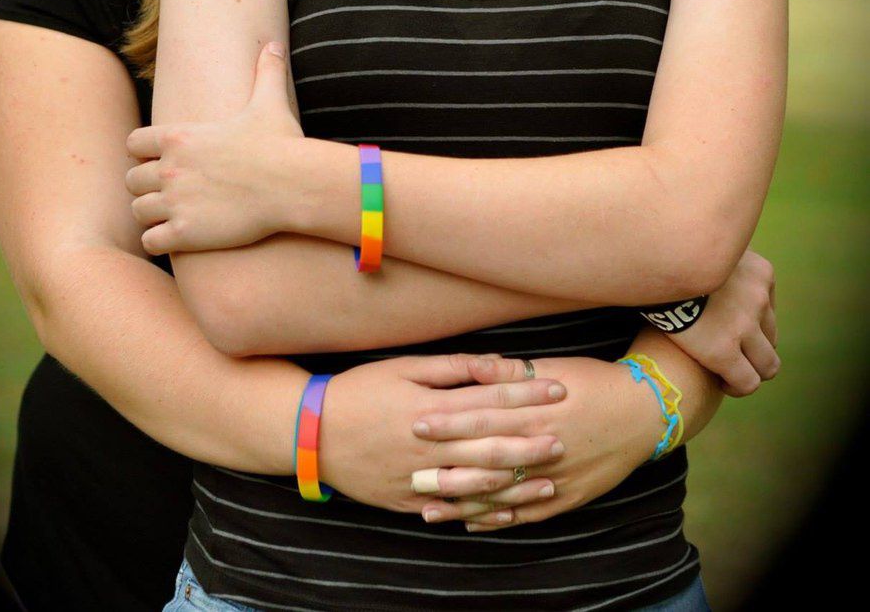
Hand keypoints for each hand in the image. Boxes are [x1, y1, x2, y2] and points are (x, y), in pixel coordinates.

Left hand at [126, 42, 303, 254]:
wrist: (293, 184)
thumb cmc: (280, 144)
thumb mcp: (269, 102)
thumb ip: (266, 71)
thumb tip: (275, 45)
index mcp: (179, 137)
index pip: (133, 143)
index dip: (144, 153)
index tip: (162, 160)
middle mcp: (169, 168)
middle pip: (131, 180)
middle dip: (147, 186)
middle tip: (169, 192)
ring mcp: (175, 202)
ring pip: (137, 211)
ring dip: (151, 215)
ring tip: (172, 217)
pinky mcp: (185, 233)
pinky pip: (151, 241)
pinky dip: (159, 241)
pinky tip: (178, 237)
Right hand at [320, 355, 567, 517]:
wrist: (312, 432)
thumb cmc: (360, 390)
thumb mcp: (402, 367)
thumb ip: (452, 368)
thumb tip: (495, 365)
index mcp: (429, 406)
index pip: (490, 399)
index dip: (527, 394)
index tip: (559, 389)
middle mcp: (428, 444)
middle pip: (490, 445)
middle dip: (531, 442)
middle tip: (565, 439)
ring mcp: (418, 477)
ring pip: (477, 484)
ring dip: (516, 484)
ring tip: (548, 481)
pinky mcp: (408, 501)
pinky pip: (452, 509)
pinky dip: (481, 511)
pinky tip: (505, 512)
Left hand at [412, 353, 661, 531]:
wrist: (642, 412)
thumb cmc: (594, 382)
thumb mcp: (553, 368)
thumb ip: (512, 371)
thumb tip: (476, 366)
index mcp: (535, 411)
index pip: (483, 417)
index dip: (449, 421)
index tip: (416, 422)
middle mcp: (542, 447)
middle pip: (486, 460)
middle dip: (447, 466)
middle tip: (410, 472)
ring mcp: (556, 477)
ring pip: (503, 495)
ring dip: (465, 502)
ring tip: (429, 509)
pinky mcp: (568, 497)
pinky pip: (528, 514)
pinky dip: (499, 520)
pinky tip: (472, 522)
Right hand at [670, 249, 777, 395]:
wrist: (648, 267)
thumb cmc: (671, 257)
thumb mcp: (710, 246)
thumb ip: (726, 258)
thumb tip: (724, 259)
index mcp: (760, 272)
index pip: (768, 309)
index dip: (752, 324)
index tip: (732, 330)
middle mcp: (758, 297)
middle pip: (771, 337)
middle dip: (754, 349)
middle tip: (729, 353)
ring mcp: (744, 325)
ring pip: (767, 365)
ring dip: (751, 370)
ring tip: (729, 373)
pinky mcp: (723, 351)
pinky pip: (747, 382)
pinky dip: (737, 386)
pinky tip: (720, 382)